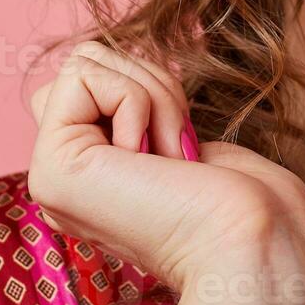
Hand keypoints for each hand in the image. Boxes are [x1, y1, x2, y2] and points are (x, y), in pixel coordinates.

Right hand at [27, 41, 304, 304]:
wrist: (251, 241)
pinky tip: (152, 158)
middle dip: (151, 83)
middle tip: (176, 146)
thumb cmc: (244, 197)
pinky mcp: (52, 170)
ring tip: (169, 154)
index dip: (144, 86)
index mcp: (95, 172)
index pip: (89, 81)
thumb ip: (131, 107)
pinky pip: (82, 75)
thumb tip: (92, 66)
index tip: (180, 140)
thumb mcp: (182, 135)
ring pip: (82, 62)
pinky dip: (136, 100)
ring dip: (150, 93)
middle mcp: (66, 176)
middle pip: (86, 63)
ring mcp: (53, 175)